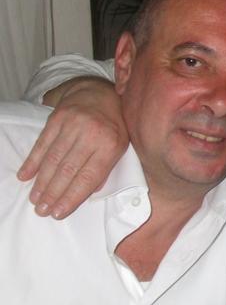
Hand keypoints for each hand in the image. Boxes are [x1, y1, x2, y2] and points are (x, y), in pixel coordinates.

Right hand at [16, 77, 128, 218]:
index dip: (73, 196)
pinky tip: (25, 176)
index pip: (89, 176)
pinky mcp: (57, 118)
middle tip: (42, 210)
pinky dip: (32, 161)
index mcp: (111, 144)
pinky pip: (42, 143)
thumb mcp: (121, 146)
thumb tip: (89, 193)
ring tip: (35, 199)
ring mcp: (73, 125)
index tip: (59, 212)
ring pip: (53, 159)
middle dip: (54, 193)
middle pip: (68, 170)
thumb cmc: (113, 125)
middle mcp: (92, 134)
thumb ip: (106, 168)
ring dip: (42, 182)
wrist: (100, 92)